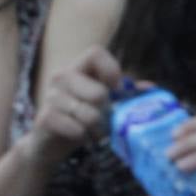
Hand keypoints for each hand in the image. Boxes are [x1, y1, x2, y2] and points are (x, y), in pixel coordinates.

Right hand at [23, 45, 120, 166]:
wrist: (48, 142)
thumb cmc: (80, 117)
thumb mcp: (101, 103)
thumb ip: (124, 94)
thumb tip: (151, 87)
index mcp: (76, 68)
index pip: (96, 53)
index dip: (111, 70)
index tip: (115, 89)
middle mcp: (61, 77)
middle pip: (99, 93)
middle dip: (107, 112)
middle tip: (104, 120)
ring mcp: (51, 97)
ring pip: (90, 115)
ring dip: (97, 129)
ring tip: (93, 131)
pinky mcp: (45, 117)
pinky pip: (77, 129)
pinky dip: (83, 137)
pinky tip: (79, 136)